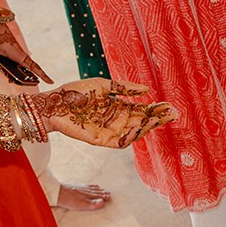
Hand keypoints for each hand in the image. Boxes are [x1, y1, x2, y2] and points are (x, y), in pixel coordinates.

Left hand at [0, 0, 50, 82]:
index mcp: (16, 52)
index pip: (33, 66)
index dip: (42, 74)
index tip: (51, 81)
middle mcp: (15, 49)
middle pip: (25, 66)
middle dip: (25, 76)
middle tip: (19, 83)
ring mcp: (10, 45)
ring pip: (16, 60)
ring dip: (15, 69)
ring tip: (8, 77)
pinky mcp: (4, 41)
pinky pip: (9, 55)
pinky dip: (8, 62)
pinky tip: (0, 63)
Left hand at [25, 79, 175, 148]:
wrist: (53, 103)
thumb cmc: (74, 92)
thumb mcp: (104, 85)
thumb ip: (125, 88)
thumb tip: (147, 89)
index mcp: (117, 107)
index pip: (141, 110)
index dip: (155, 109)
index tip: (169, 106)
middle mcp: (116, 120)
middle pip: (141, 122)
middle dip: (157, 119)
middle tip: (172, 114)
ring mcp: (109, 131)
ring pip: (134, 133)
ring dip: (148, 127)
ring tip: (159, 120)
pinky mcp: (100, 140)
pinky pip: (120, 142)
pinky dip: (132, 136)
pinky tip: (141, 128)